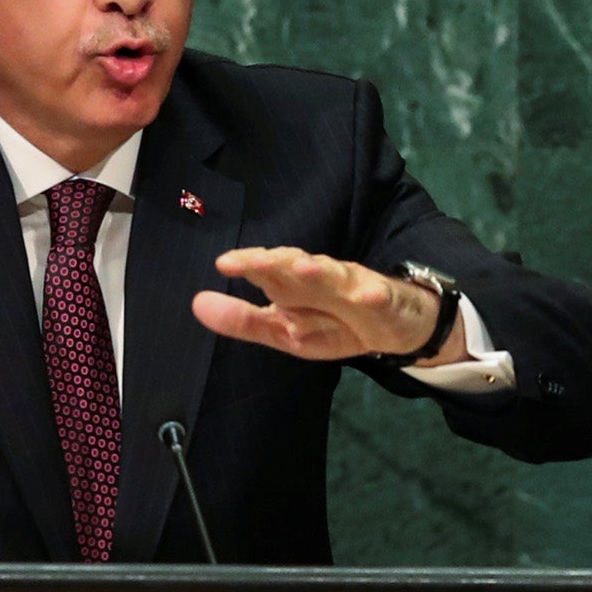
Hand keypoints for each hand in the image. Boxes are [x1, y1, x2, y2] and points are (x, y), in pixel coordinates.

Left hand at [191, 247, 461, 363]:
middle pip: (297, 266)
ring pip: (335, 276)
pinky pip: (379, 297)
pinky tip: (367, 294)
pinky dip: (374, 294)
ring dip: (320, 271)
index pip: (269, 270)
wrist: (394, 325)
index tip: (224, 263)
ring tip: (302, 268)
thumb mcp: (283, 330)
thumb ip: (242, 319)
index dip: (249, 264)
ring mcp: (354, 287)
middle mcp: (320, 278)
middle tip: (253, 261)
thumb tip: (196, 303)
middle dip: (276, 262)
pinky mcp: (384, 301)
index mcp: (294, 285)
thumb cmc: (333, 323)